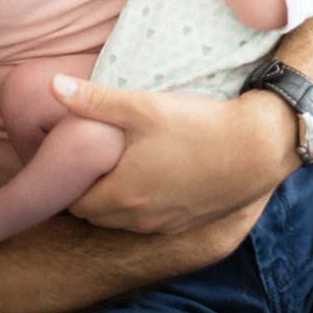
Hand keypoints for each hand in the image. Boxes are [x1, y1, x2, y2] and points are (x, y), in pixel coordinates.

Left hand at [51, 73, 297, 234]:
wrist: (260, 146)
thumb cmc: (199, 125)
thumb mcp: (144, 106)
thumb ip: (96, 100)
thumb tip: (53, 87)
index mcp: (120, 195)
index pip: (74, 201)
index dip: (72, 179)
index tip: (79, 155)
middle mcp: (139, 219)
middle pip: (97, 214)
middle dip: (93, 189)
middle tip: (99, 156)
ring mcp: (167, 224)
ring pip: (126, 219)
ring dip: (120, 198)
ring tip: (128, 162)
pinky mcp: (191, 222)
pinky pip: (154, 219)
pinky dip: (148, 202)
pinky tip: (161, 172)